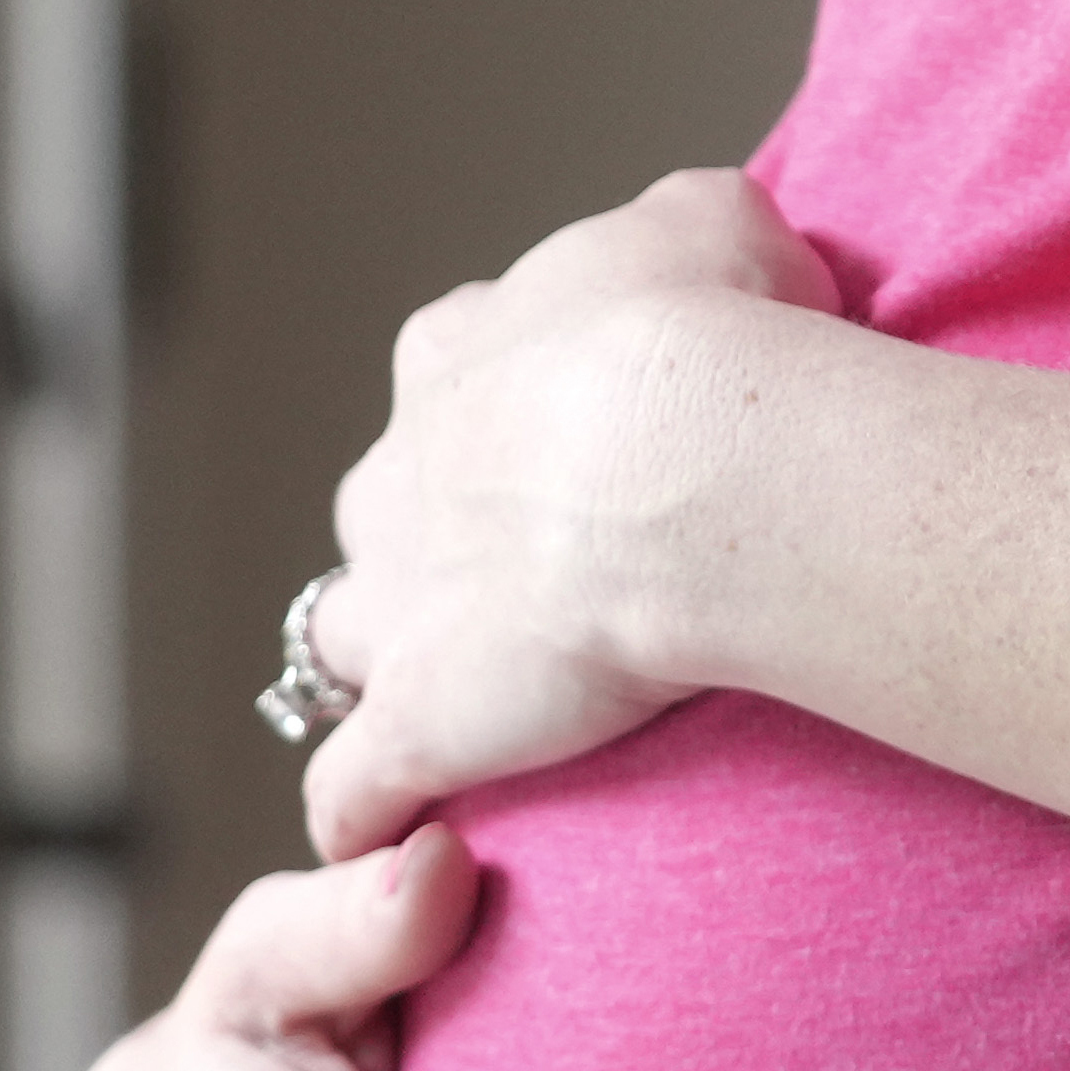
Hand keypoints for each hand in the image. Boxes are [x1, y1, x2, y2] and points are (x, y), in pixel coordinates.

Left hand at [303, 167, 841, 860]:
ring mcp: (396, 606)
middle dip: (440, 545)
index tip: (585, 445)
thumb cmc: (714, 334)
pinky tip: (412, 846)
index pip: (449, 378)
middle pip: (387, 512)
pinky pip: (357, 793)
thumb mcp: (718, 224)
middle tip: (547, 580)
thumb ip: (697, 230)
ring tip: (471, 719)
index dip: (511, 418)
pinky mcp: (414, 725)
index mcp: (458, 356)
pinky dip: (373, 818)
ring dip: (395, 674)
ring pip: (350, 643)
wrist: (685, 455)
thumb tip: (719, 243)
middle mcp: (400, 475)